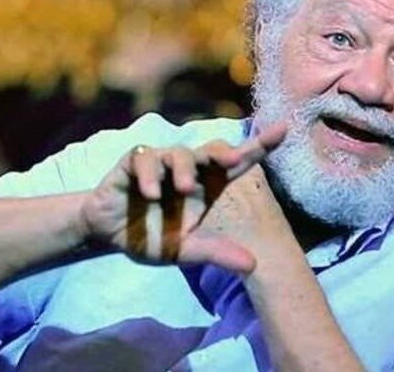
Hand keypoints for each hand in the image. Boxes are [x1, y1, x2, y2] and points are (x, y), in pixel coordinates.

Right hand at [81, 122, 286, 272]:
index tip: (284, 129)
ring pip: (179, 153)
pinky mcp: (134, 161)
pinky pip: (145, 158)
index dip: (260, 145)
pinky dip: (150, 174)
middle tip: (233, 160)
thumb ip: (216, 253)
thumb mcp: (186, 250)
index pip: (238, 163)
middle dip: (224, 151)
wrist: (109, 235)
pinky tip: (151, 193)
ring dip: (184, 169)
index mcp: (207, 186)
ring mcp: (161, 162)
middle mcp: (188, 169)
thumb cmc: (153, 236)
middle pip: (212, 150)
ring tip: (184, 189)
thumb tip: (253, 264)